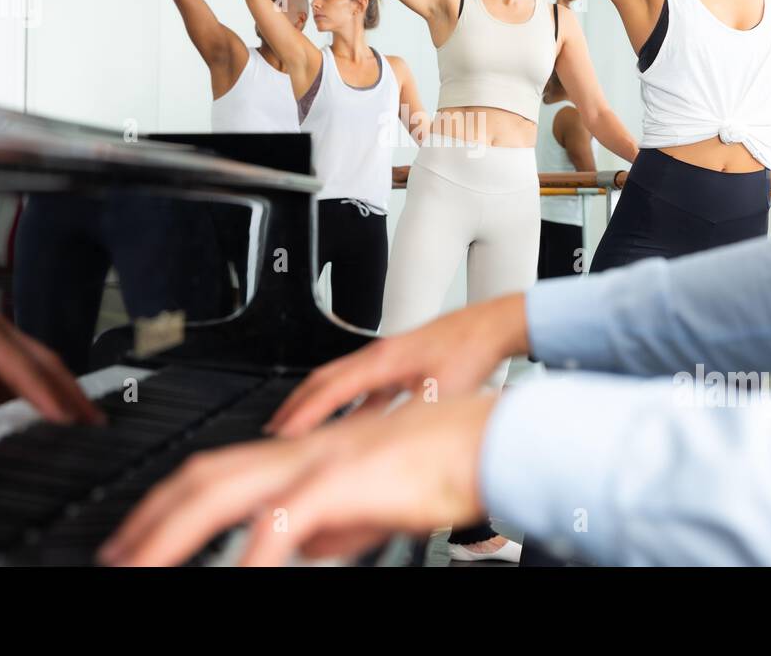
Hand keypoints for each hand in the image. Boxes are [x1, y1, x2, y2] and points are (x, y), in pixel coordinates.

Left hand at [98, 393, 496, 565]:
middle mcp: (298, 450)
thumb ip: (323, 525)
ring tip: (138, 571)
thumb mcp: (367, 503)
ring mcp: (317, 461)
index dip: (166, 505)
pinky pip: (279, 521)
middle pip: (201, 476)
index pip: (214, 472)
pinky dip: (249, 556)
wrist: (490, 440)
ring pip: (221, 491)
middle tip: (115, 561)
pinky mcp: (343, 479)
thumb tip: (289, 550)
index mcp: (301, 453)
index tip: (137, 539)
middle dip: (148, 521)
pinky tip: (235, 580)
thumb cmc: (440, 466)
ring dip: (170, 536)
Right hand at [266, 293, 527, 437]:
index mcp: (383, 361)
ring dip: (323, 407)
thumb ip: (409, 419)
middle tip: (275, 429)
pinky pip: (367, 388)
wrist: (494, 326)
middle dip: (297, 406)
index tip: (282, 435)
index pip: (330, 389)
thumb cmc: (471, 350)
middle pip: (325, 380)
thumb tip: (382, 445)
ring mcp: (391, 360)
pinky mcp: (405, 365)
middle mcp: (381, 357)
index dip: (304, 415)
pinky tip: (358, 427)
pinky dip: (353, 408)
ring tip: (305, 431)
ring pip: (344, 383)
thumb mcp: (440, 393)